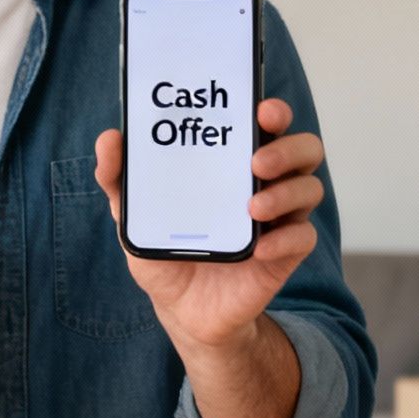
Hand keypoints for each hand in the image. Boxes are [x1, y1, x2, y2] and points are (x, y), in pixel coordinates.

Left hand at [93, 98, 323, 351]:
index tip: (261, 110)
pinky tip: (259, 249)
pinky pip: (303, 238)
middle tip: (257, 161)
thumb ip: (117, 177)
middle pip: (304, 149)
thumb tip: (109, 138)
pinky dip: (285, 240)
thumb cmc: (164, 247)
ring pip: (310, 189)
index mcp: (233, 161)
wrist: (180, 307)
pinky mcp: (285, 254)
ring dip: (287, 193)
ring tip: (253, 208)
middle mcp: (265, 182)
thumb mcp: (133, 214)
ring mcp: (279, 217)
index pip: (268, 123)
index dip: (273, 111)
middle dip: (287, 148)